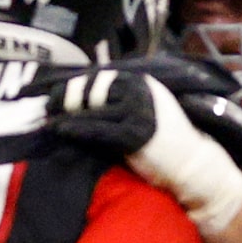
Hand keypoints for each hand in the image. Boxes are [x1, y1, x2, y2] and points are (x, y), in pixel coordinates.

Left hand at [44, 56, 241, 177]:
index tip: (51, 92)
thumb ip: (118, 100)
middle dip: (64, 98)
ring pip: (90, 109)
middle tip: (47, 107)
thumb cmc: (164, 143)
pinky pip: (97, 129)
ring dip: (66, 115)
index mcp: (142, 81)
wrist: (194, 167)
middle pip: (90, 89)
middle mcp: (142, 91)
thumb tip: (77, 93)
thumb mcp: (143, 111)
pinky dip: (76, 129)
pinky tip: (61, 130)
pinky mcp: (137, 133)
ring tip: (48, 120)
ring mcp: (140, 111)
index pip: (97, 76)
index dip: (71, 84)